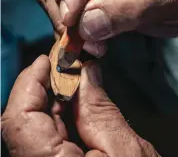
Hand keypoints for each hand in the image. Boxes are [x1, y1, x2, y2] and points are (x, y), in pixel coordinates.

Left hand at [2, 55, 159, 155]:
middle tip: (67, 66)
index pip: (20, 118)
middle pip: (28, 118)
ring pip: (38, 124)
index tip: (44, 62)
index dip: (29, 83)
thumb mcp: (125, 150)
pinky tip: (77, 101)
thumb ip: (102, 111)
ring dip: (56, 97)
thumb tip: (87, 72)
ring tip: (75, 80)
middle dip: (47, 86)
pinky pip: (49, 134)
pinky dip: (62, 112)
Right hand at [34, 0, 177, 56]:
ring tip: (91, 45)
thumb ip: (130, 4)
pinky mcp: (93, 0)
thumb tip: (88, 25)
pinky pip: (72, 15)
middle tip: (83, 38)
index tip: (74, 15)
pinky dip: (76, 33)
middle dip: (63, 11)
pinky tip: (91, 44)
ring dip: (69, 27)